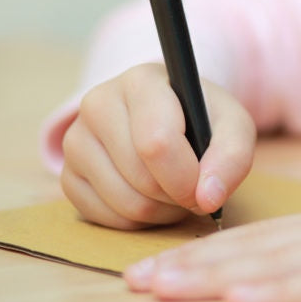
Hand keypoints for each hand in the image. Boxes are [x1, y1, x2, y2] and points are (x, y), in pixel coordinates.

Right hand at [60, 63, 255, 228]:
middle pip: (140, 176)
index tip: (204, 184)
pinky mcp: (67, 174)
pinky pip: (102, 217)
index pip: (156, 143)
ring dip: (160, 211)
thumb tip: (207, 197)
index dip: (186, 177)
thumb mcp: (233, 126)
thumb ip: (232, 157)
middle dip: (176, 195)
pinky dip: (135, 221)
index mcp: (140, 81)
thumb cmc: (202, 118)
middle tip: (192, 185)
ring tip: (173, 190)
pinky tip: (149, 197)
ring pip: (123, 201)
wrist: (169, 117)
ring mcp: (76, 139)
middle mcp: (98, 103)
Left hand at [124, 162, 300, 301]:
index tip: (164, 264)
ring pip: (273, 264)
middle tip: (134, 278)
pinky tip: (238, 297)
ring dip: (210, 277)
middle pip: (255, 248)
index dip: (210, 253)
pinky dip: (277, 290)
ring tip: (158, 288)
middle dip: (190, 265)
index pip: (267, 239)